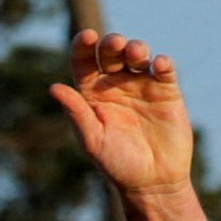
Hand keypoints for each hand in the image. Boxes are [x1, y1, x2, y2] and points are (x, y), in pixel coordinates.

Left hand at [48, 27, 194, 196]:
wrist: (153, 182)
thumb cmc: (118, 164)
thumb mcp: (94, 140)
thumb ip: (77, 113)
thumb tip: (54, 87)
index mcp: (92, 93)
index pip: (84, 61)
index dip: (83, 46)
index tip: (87, 37)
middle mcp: (116, 84)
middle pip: (111, 53)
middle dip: (112, 43)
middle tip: (115, 44)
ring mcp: (142, 85)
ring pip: (138, 55)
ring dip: (136, 48)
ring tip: (136, 53)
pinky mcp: (167, 91)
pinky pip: (164, 70)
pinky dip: (162, 63)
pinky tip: (159, 64)